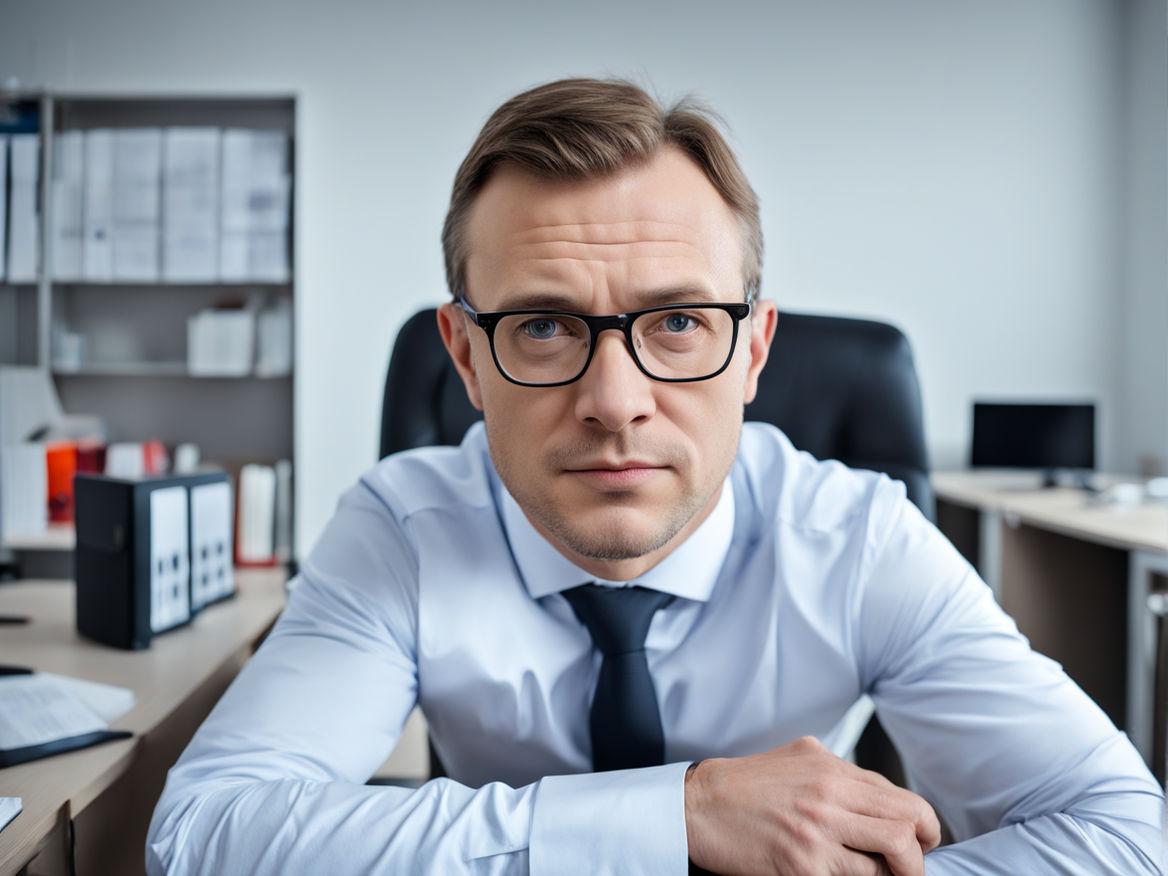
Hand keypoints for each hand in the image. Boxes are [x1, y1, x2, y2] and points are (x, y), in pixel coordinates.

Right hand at [684, 736, 940, 875]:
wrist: (700, 804)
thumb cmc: (746, 785)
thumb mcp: (799, 758)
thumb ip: (842, 772)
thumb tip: (881, 796)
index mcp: (832, 770)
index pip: (905, 801)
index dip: (925, 828)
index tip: (922, 841)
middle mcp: (830, 797)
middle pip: (907, 828)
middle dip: (919, 856)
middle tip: (912, 868)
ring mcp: (817, 833)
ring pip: (889, 860)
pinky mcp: (803, 866)